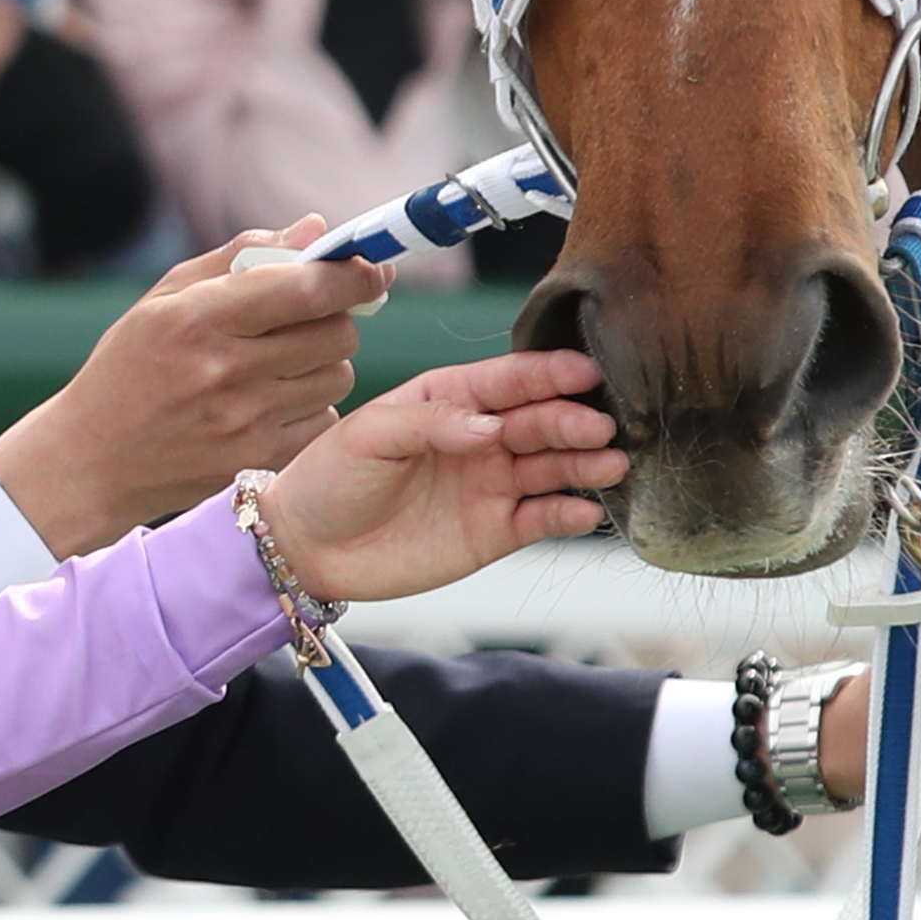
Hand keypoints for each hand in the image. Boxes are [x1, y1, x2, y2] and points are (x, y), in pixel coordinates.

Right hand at [0, 223, 379, 553]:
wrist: (92, 460)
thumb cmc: (130, 366)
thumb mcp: (166, 297)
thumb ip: (242, 254)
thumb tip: (316, 229)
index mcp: (200, 316)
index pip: (307, 287)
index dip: (354, 273)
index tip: (373, 268)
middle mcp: (225, 368)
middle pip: (336, 332)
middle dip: (337, 317)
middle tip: (313, 319)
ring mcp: (244, 420)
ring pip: (338, 376)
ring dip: (324, 363)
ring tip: (282, 364)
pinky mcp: (257, 459)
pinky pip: (325, 420)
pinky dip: (312, 407)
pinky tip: (274, 403)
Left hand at [249, 348, 621, 601]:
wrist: (308, 548)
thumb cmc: (330, 477)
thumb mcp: (369, 435)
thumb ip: (430, 422)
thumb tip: (489, 427)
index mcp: (451, 399)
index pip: (509, 380)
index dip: (548, 374)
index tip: (585, 371)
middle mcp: (482, 437)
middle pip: (540, 422)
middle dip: (574, 420)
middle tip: (602, 424)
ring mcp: (493, 484)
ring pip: (552, 468)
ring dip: (584, 464)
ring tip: (611, 463)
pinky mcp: (495, 531)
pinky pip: (542, 518)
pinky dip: (567, 513)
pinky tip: (587, 511)